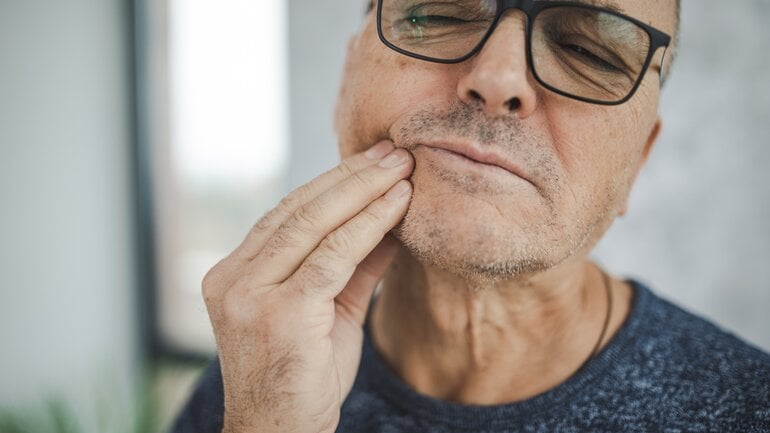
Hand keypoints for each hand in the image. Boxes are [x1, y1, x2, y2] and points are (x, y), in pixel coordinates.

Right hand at [202, 141, 413, 432]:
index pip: (287, 213)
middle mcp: (232, 278)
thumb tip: (390, 219)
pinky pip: (333, 256)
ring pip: (314, 224)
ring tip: (402, 167)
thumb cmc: (303, 377)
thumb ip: (353, 265)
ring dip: (364, 190)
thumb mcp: (329, 311)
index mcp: (233, 274)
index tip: (373, 161)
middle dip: (352, 176)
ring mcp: (249, 294)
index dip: (333, 182)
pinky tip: (397, 203)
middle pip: (298, 210)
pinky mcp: (279, 311)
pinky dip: (369, 224)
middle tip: (395, 150)